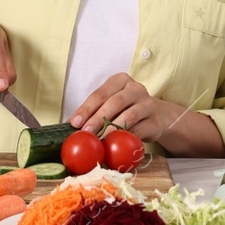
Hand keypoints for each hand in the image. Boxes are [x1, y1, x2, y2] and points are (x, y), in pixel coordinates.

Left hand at [68, 73, 187, 145]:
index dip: (86, 108)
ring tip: (99, 139)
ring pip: (128, 116)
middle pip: (114, 102)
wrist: (156, 116)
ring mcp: (148, 104)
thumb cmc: (126, 108)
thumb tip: (68, 124)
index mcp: (121, 80)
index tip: (74, 122)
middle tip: (86, 132)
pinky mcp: (154, 122)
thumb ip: (93, 111)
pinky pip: (139, 131)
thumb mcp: (110, 104)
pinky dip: (126, 138)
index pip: (100, 93)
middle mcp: (136, 88)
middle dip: (97, 118)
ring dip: (111, 129)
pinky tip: (116, 144)